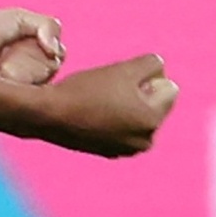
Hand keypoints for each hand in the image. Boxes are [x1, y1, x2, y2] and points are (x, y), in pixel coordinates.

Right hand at [41, 53, 177, 156]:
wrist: (46, 114)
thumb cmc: (84, 90)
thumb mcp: (121, 69)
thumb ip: (150, 64)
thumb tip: (160, 67)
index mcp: (151, 119)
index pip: (169, 88)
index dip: (147, 76)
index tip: (122, 76)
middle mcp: (145, 140)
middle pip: (153, 104)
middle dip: (138, 93)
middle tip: (108, 86)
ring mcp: (126, 149)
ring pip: (135, 117)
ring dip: (124, 106)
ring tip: (97, 98)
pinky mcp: (108, 152)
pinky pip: (119, 130)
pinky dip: (110, 120)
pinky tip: (90, 112)